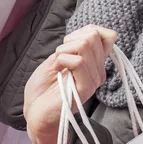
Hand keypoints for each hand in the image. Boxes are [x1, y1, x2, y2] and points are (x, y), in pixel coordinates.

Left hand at [23, 25, 117, 143]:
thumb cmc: (44, 88)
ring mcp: (93, 80)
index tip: (70, 43)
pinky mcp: (85, 88)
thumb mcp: (58, 57)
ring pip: (84, 46)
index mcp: (95, 63)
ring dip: (63, 50)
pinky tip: (56, 70)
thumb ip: (75, 44)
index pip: (108, 35)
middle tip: (59, 56)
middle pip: (93, 36)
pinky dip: (62, 60)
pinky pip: (78, 62)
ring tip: (56, 65)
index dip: (87, 31)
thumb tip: (90, 30)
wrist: (35, 113)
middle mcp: (98, 71)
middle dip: (70, 39)